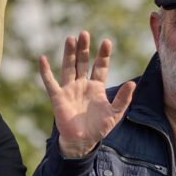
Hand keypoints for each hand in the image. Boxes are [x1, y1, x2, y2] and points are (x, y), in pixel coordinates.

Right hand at [39, 31, 134, 158]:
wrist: (82, 142)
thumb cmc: (98, 128)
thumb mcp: (115, 113)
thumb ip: (123, 99)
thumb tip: (132, 83)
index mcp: (97, 87)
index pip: (100, 67)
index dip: (103, 55)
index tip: (107, 42)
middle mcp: (82, 85)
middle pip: (83, 62)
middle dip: (84, 49)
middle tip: (85, 33)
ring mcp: (69, 90)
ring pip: (69, 67)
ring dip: (69, 54)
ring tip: (71, 39)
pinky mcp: (58, 97)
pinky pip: (50, 82)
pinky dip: (45, 71)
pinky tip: (42, 59)